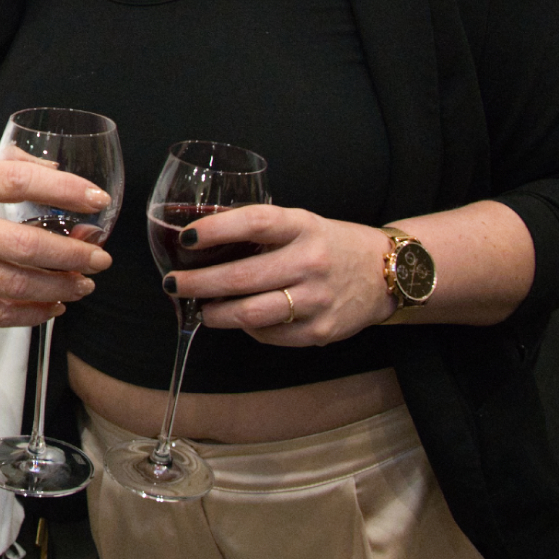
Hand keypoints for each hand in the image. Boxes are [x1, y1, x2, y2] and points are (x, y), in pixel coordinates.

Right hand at [0, 149, 112, 327]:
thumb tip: (44, 163)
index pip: (15, 181)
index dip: (62, 189)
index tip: (95, 198)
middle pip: (23, 245)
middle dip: (72, 254)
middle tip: (99, 255)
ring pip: (14, 284)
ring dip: (59, 287)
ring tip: (84, 283)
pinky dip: (29, 313)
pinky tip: (51, 307)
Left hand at [161, 205, 393, 346]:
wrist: (385, 274)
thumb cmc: (329, 245)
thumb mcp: (301, 224)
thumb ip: (261, 230)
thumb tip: (200, 240)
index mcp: (303, 227)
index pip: (256, 223)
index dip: (217, 229)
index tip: (187, 237)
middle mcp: (311, 262)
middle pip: (243, 277)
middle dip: (199, 283)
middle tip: (173, 283)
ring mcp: (318, 299)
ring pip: (252, 314)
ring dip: (216, 314)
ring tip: (202, 308)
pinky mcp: (320, 331)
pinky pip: (270, 335)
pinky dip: (248, 329)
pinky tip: (239, 320)